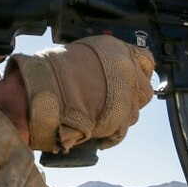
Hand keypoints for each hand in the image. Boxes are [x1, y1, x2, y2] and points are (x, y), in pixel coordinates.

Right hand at [5, 37, 153, 152]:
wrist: (41, 92)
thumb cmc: (50, 72)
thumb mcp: (80, 54)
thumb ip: (99, 63)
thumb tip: (102, 72)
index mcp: (118, 51)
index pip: (146, 61)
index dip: (138, 73)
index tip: (129, 81)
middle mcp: (128, 71)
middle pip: (144, 91)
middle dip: (132, 99)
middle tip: (113, 103)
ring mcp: (127, 96)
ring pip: (134, 113)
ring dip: (120, 118)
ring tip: (100, 119)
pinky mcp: (120, 120)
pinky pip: (121, 132)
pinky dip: (110, 135)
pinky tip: (98, 135)